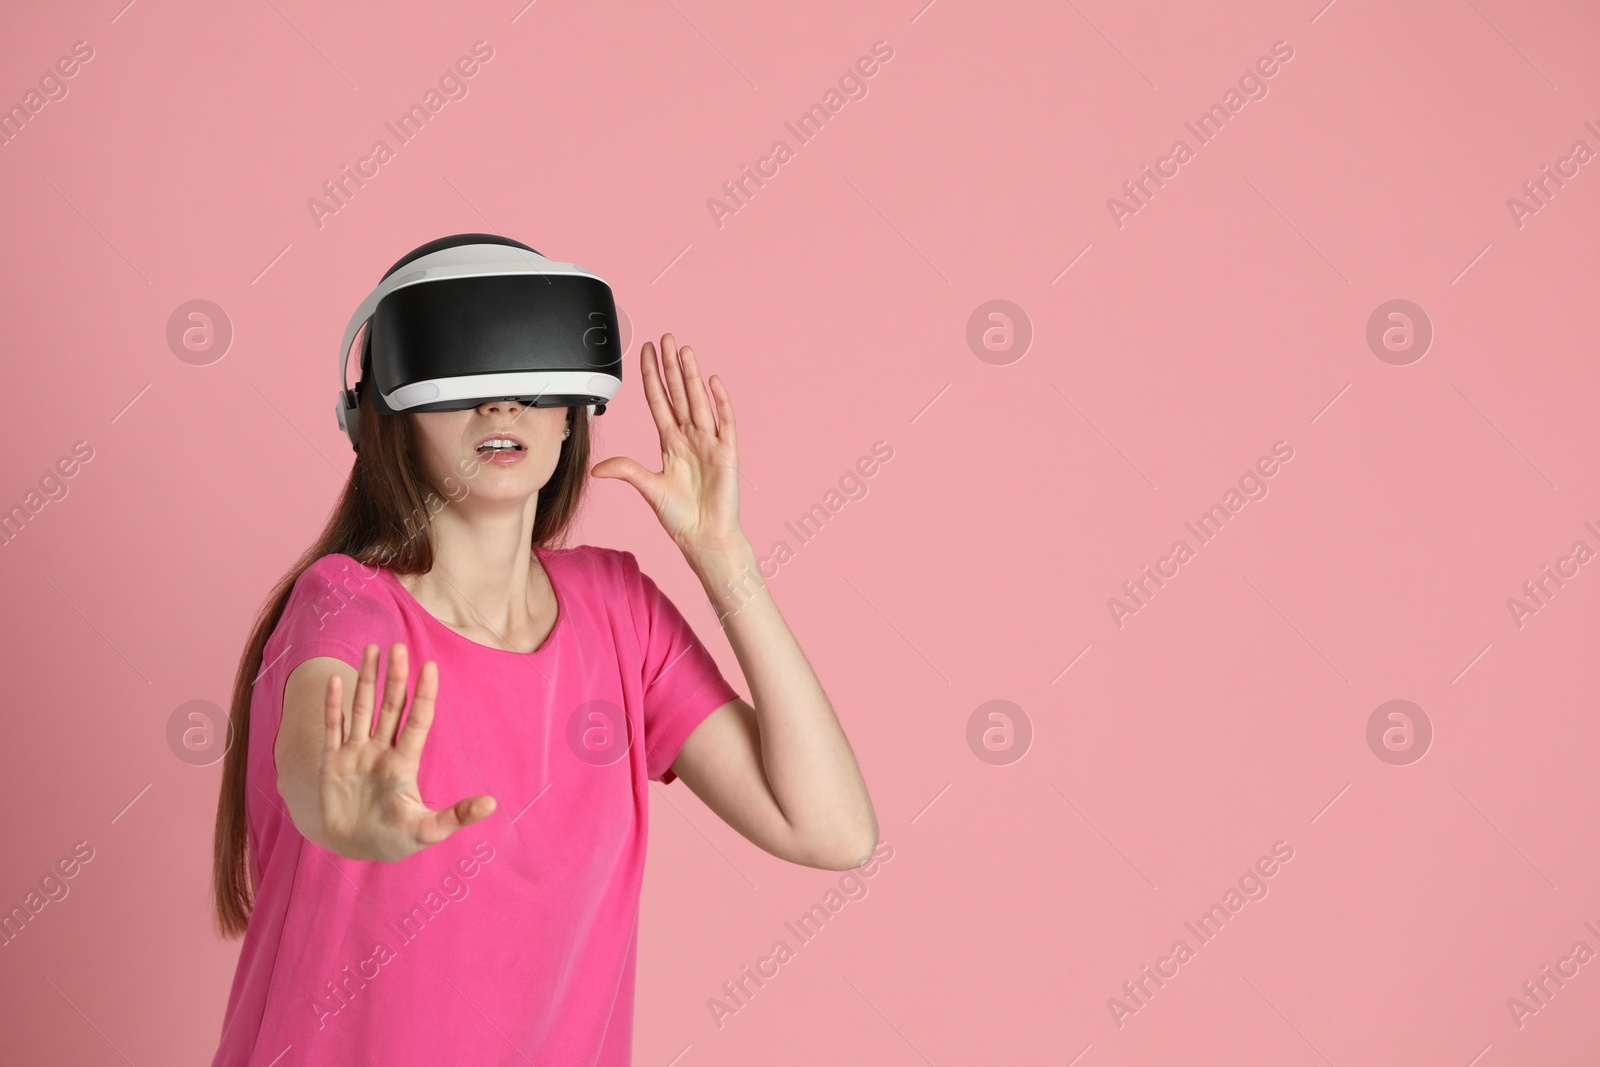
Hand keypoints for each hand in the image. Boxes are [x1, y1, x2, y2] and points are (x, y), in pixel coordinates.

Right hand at [318, 643, 495, 861]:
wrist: (353, 848)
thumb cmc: (394, 840)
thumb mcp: (427, 831)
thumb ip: (456, 817)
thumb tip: (492, 805)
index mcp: (404, 763)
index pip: (417, 721)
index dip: (423, 695)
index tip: (430, 667)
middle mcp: (381, 751)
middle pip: (390, 706)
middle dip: (395, 678)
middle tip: (398, 647)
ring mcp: (356, 753)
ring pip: (362, 708)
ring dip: (366, 680)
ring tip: (372, 649)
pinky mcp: (332, 762)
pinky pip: (333, 727)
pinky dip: (333, 705)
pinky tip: (335, 680)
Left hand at [590, 332, 743, 555]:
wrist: (705, 536)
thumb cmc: (681, 516)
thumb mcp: (648, 488)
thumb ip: (627, 471)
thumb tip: (598, 468)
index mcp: (671, 442)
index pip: (659, 400)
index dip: (652, 376)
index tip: (646, 352)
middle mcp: (690, 437)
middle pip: (679, 393)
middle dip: (671, 366)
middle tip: (665, 338)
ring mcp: (709, 442)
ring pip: (698, 401)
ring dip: (692, 375)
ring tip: (684, 350)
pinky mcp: (727, 452)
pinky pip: (725, 421)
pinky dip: (720, 401)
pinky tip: (713, 382)